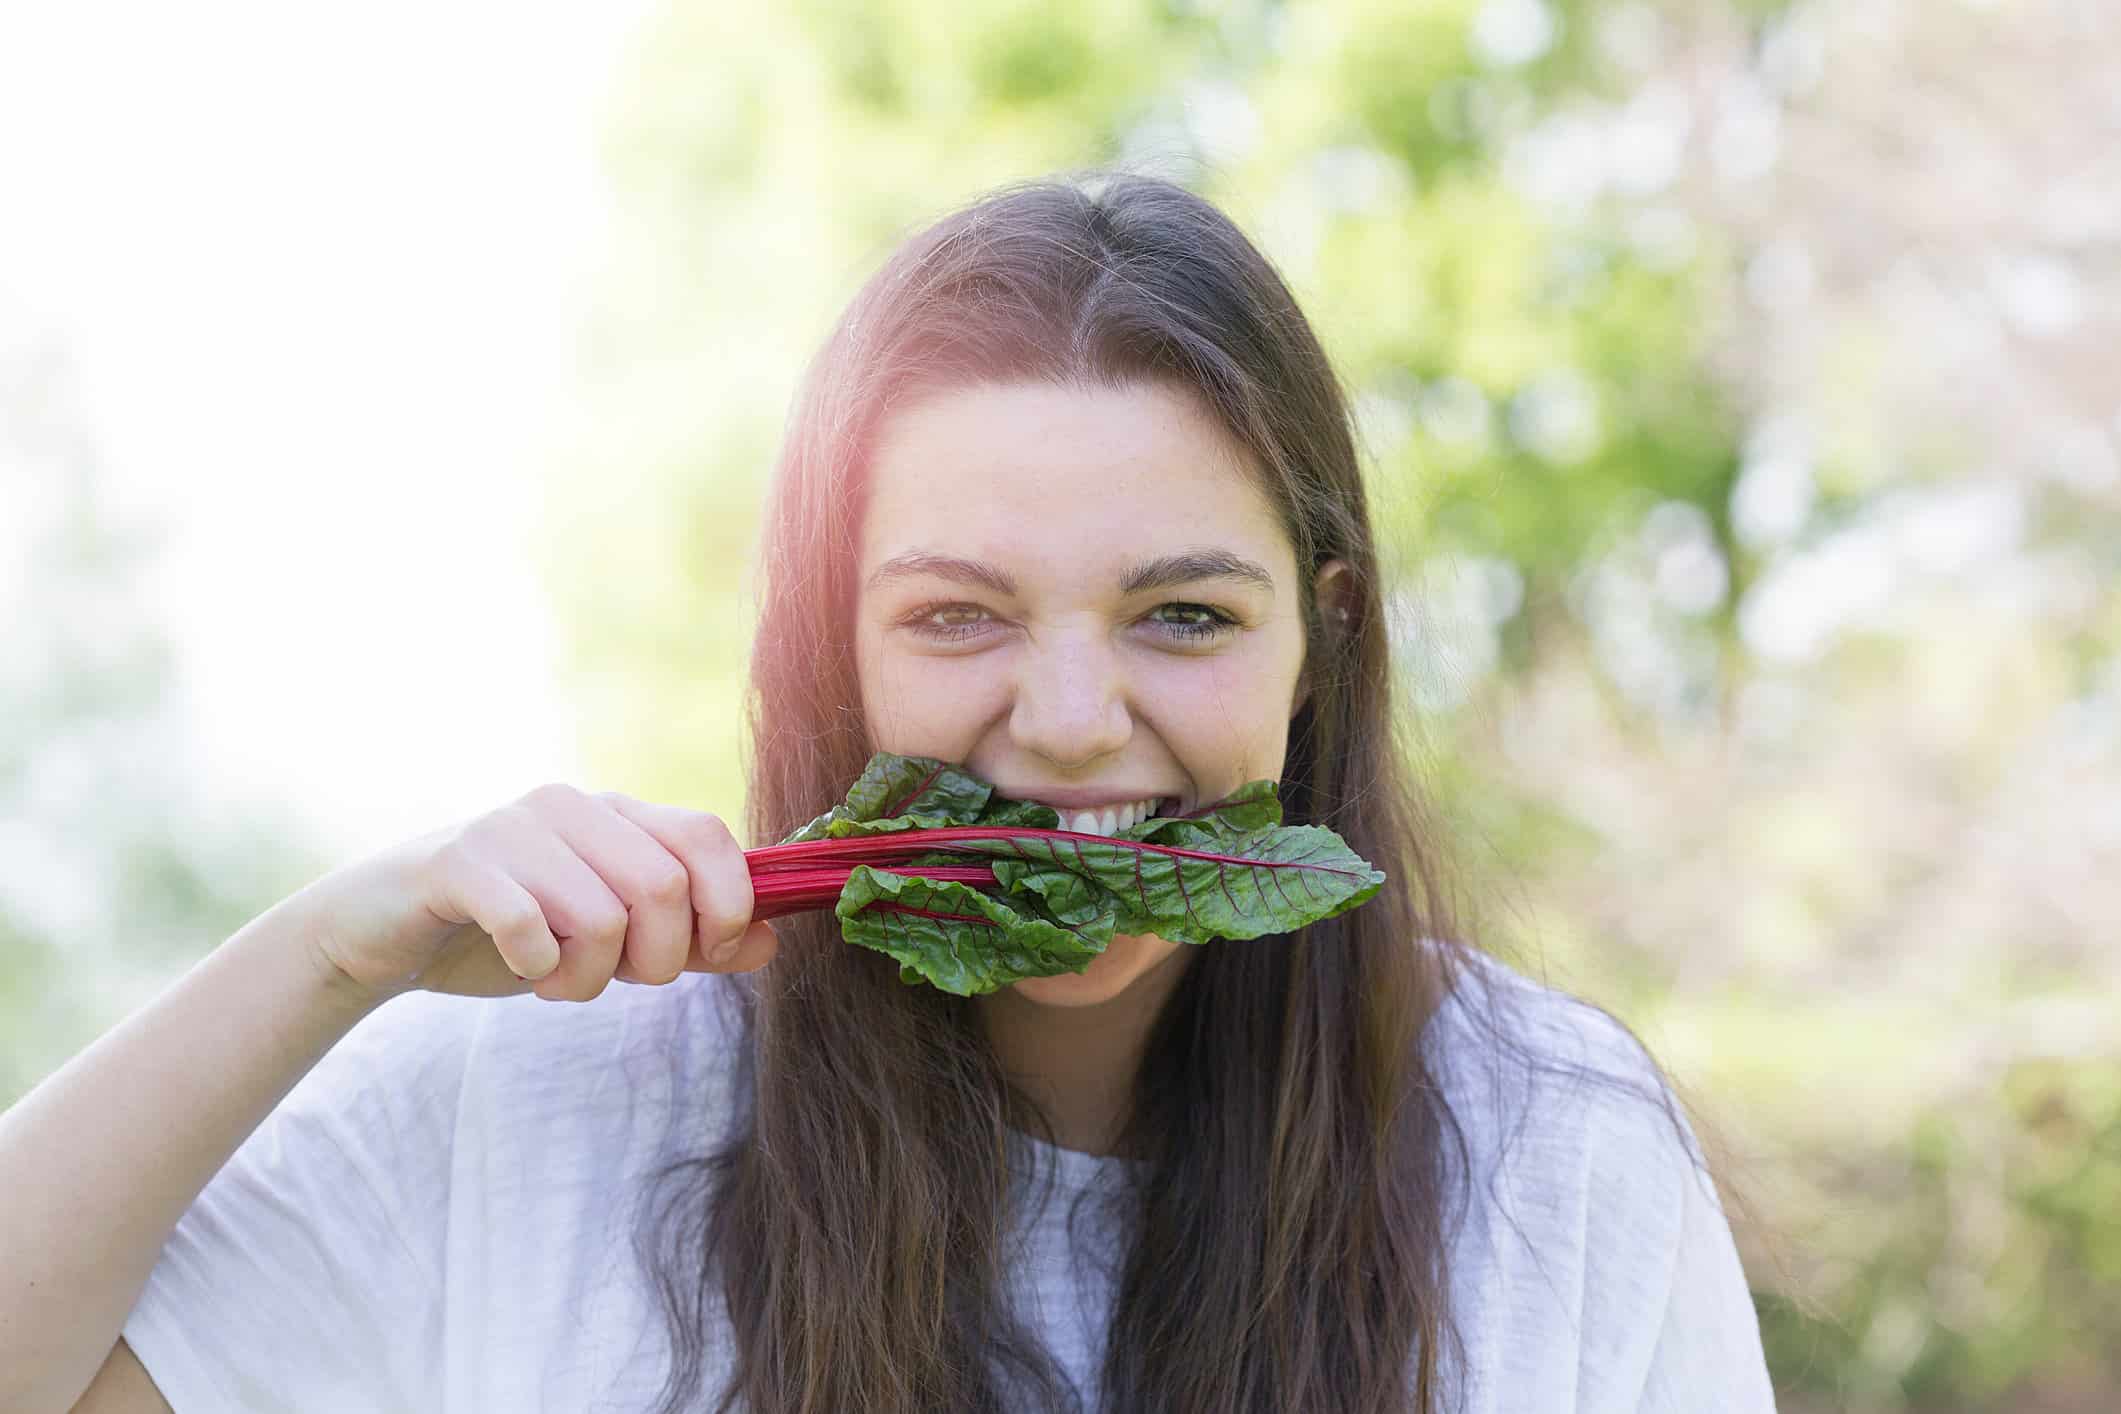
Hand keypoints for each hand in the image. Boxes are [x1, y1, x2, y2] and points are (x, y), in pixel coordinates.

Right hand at [289, 784, 778, 1003]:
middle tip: (620, 980)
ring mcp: (513, 827)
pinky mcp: (458, 861)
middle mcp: (572, 807)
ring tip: (560, 981)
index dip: (729, 905)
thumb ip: (691, 940)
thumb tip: (770, 942)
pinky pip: (528, 922)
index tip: (710, 954)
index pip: (708, 838)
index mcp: (618, 815)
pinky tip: (522, 968)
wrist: (385, 933)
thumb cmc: (510, 933)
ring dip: (589, 977)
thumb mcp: (613, 941)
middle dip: (659, 959)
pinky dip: (537, 967)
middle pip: (665, 885)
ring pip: (602, 914)